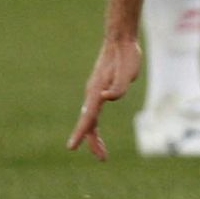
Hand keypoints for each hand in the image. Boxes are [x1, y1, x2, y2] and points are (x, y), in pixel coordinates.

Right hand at [67, 37, 141, 160]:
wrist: (120, 40)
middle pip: (89, 123)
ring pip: (90, 119)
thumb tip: (106, 98)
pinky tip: (96, 131)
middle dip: (93, 142)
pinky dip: (93, 125)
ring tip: (101, 151)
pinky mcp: (99, 89)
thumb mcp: (128, 72)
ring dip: (93, 136)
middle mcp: (92, 94)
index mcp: (97, 92)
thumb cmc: (126, 56)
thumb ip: (118, 86)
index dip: (81, 133)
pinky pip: (93, 112)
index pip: (88, 117)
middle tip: (103, 158)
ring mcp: (95, 92)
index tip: (71, 147)